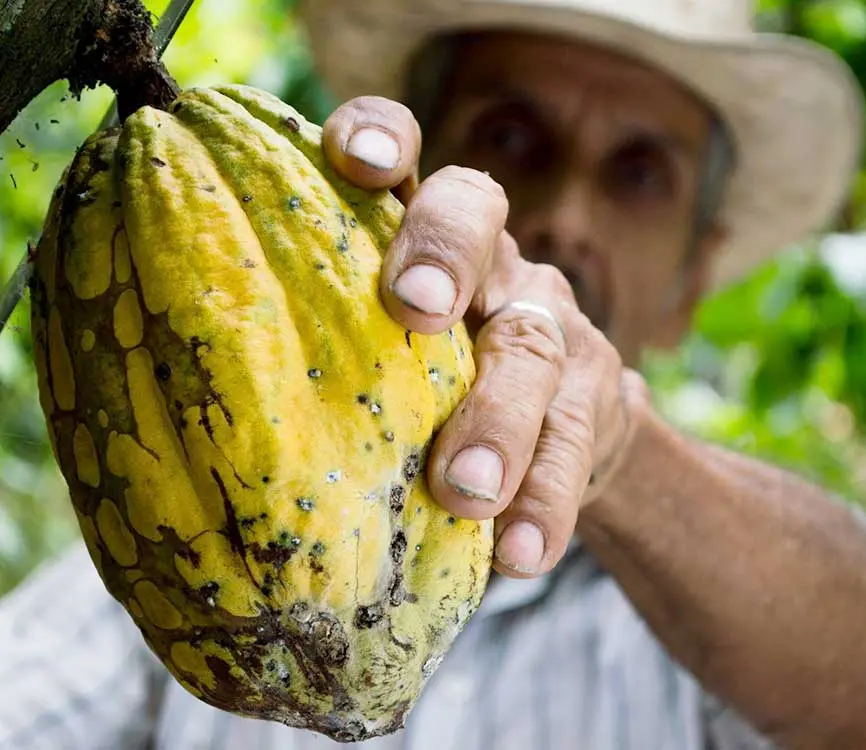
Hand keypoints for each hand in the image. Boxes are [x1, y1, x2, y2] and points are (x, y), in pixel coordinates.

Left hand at [322, 97, 643, 577]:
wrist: (565, 434)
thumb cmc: (432, 392)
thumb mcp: (381, 355)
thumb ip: (324, 352)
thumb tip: (181, 417)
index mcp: (420, 238)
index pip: (406, 156)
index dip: (382, 137)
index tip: (354, 160)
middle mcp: (491, 263)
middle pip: (477, 219)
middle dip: (444, 253)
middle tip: (416, 309)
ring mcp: (550, 325)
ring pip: (532, 348)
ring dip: (498, 419)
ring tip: (465, 492)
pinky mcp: (596, 398)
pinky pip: (576, 444)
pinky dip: (545, 501)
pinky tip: (520, 552)